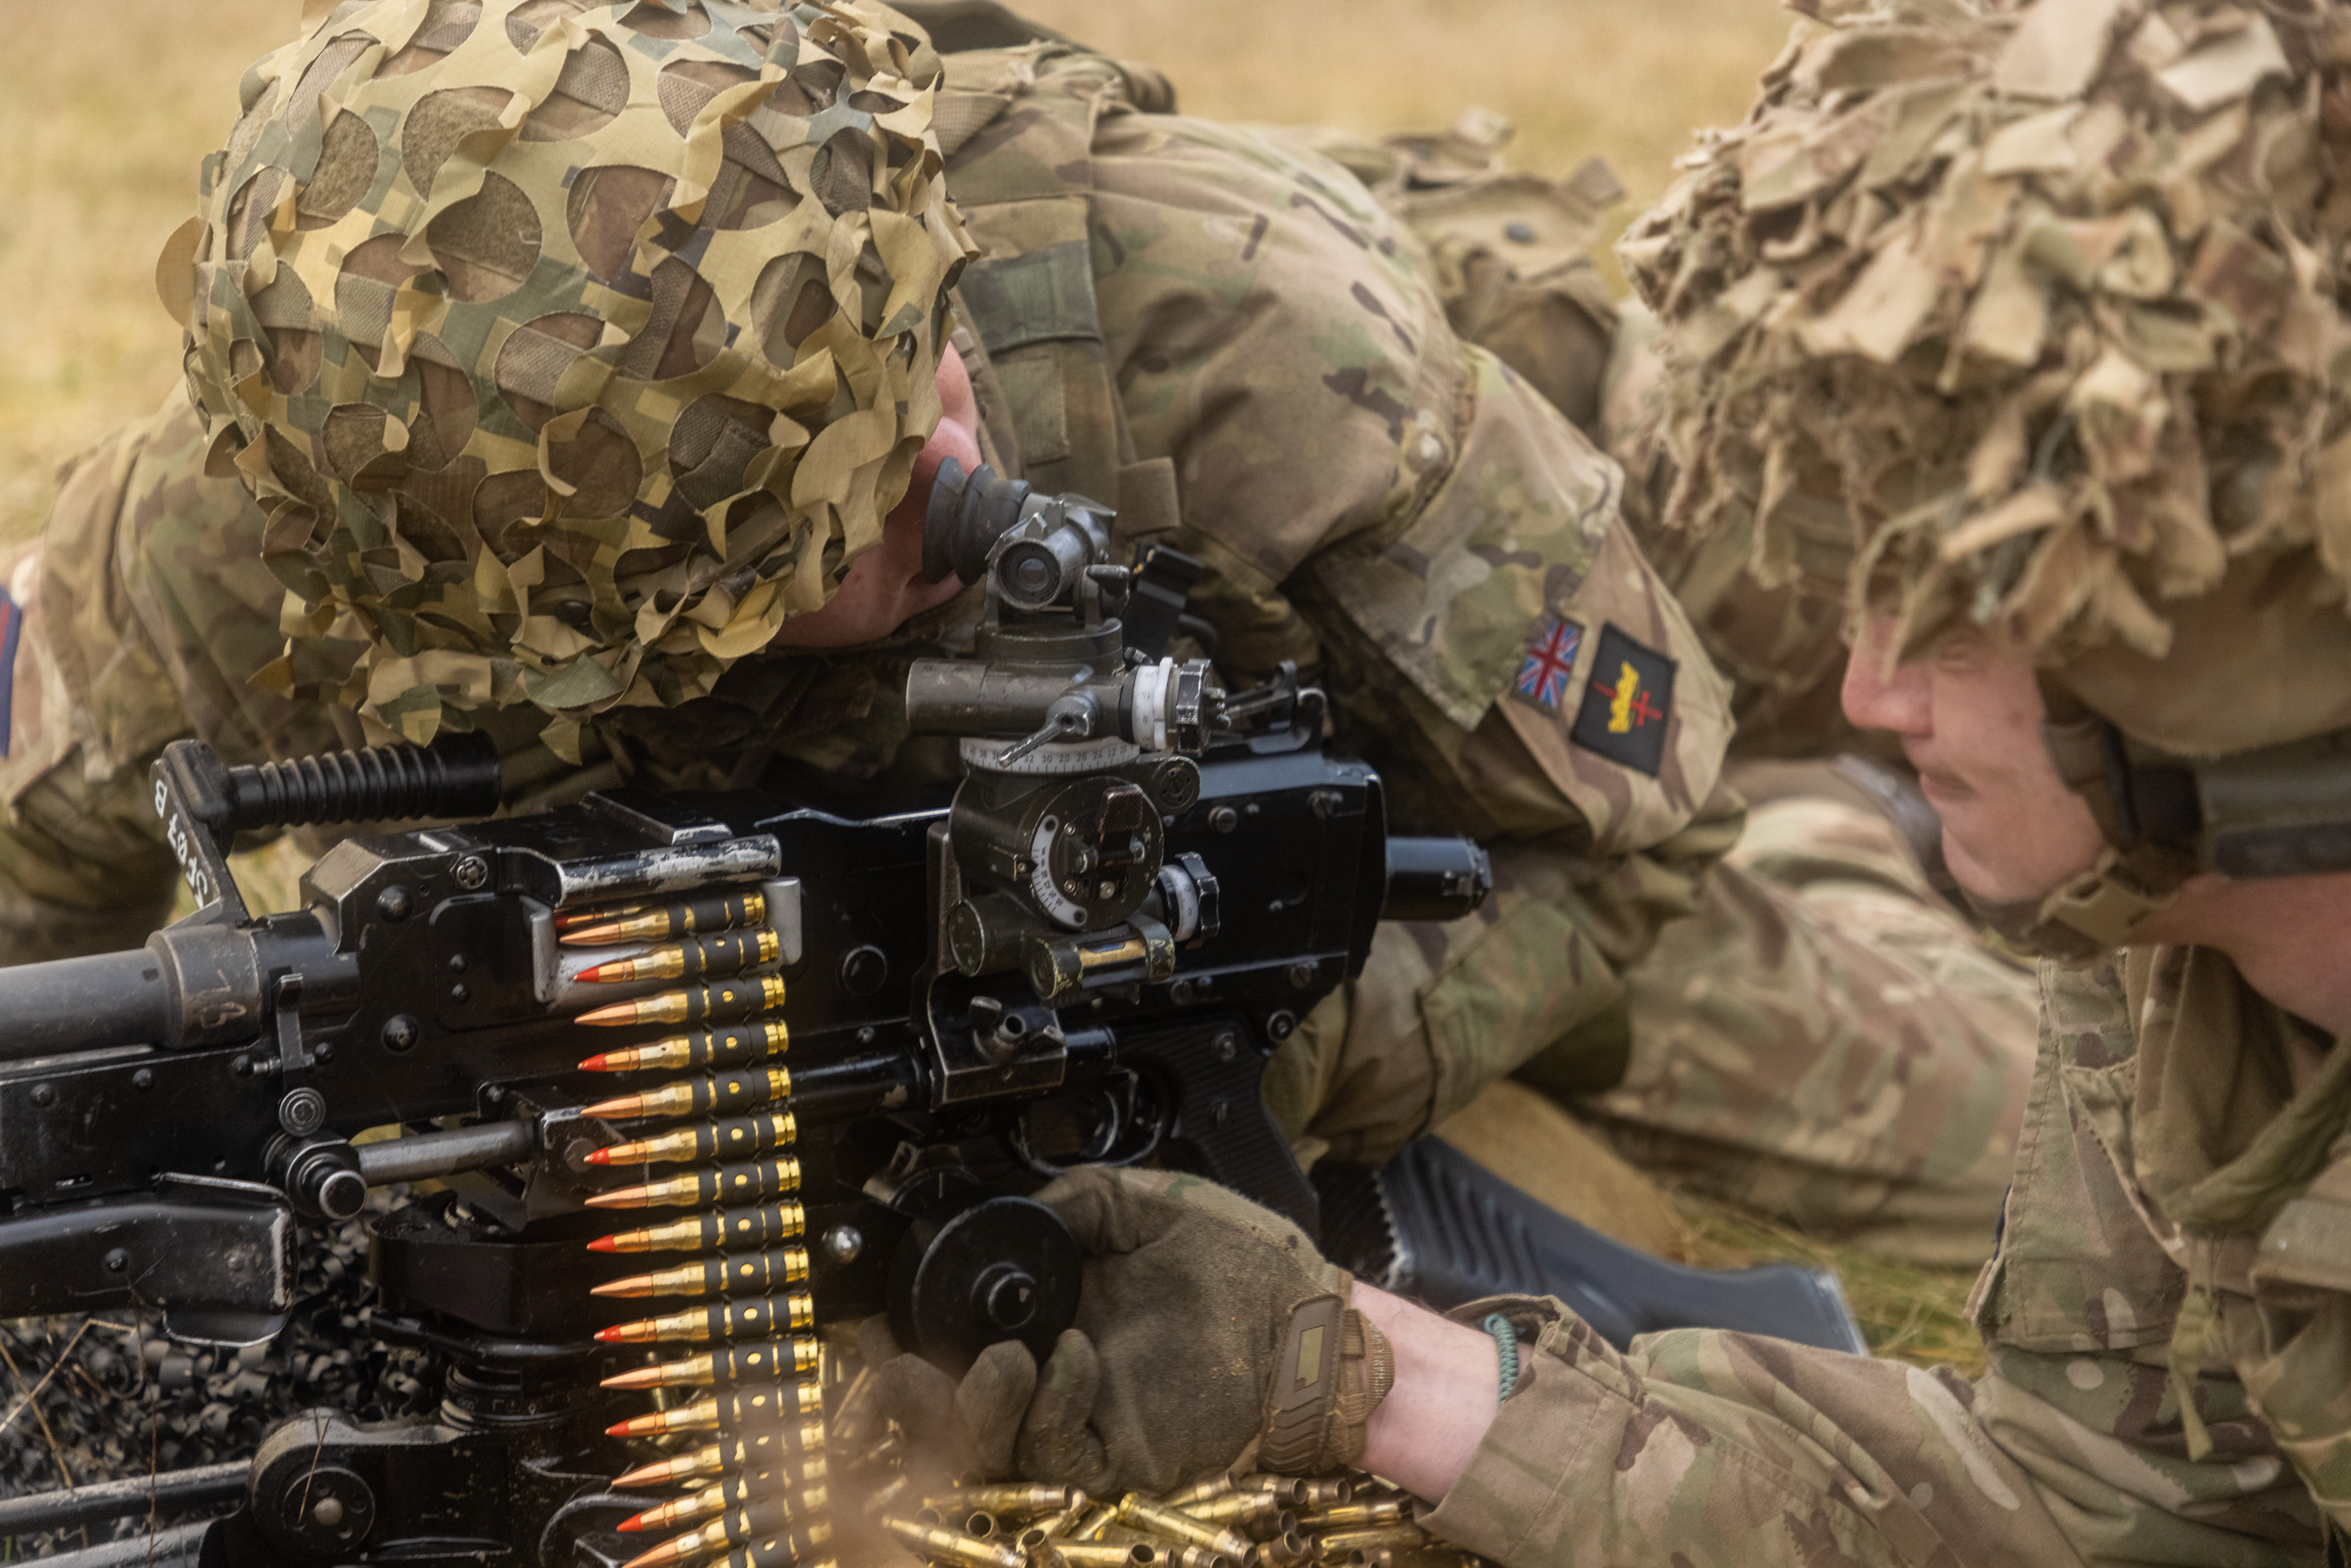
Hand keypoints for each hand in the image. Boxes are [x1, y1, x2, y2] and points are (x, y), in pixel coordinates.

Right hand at [873, 1167, 1392, 1495]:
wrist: (1311, 1320)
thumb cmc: (1248, 1267)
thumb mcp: (1151, 1207)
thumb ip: (1083, 1200)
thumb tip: (1025, 1204)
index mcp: (1060, 1313)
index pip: (964, 1340)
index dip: (917, 1338)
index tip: (886, 1322)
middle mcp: (1062, 1372)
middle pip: (959, 1406)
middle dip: (915, 1396)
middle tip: (902, 1365)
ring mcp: (1090, 1416)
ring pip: (997, 1442)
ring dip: (980, 1403)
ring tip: (1001, 1360)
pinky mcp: (1124, 1452)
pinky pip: (1061, 1451)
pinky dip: (1051, 1409)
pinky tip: (1069, 1358)